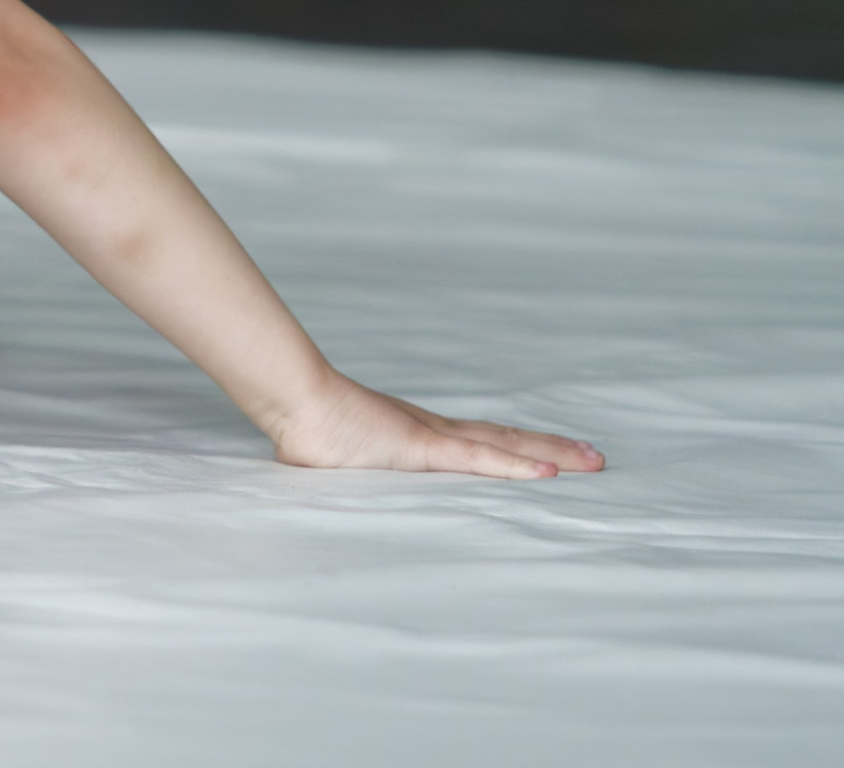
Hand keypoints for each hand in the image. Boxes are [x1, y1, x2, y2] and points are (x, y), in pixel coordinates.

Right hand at [267, 374, 604, 478]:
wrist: (296, 404)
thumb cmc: (309, 433)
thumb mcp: (342, 468)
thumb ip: (356, 477)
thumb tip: (340, 488)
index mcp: (418, 436)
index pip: (482, 443)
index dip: (518, 449)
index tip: (551, 455)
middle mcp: (436, 432)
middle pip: (508, 440)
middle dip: (554, 450)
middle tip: (596, 458)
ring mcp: (434, 438)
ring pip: (507, 446)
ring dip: (553, 455)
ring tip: (593, 462)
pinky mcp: (426, 448)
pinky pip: (480, 460)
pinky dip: (516, 466)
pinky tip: (549, 473)